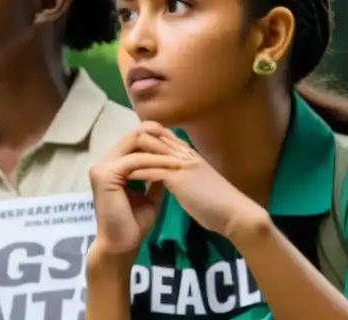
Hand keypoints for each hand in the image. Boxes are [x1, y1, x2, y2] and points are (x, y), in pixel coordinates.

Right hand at [88, 126, 183, 257]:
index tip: (185, 144)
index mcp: (115, 164)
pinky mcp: (105, 175)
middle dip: (163, 137)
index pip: (139, 138)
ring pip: (137, 142)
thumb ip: (157, 173)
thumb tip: (171, 159)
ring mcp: (102, 167)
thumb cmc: (136, 221)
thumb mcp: (152, 192)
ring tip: (183, 155)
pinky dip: (157, 162)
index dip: (162, 138)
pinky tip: (173, 166)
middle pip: (137, 133)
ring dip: (163, 149)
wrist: (124, 244)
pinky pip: (137, 160)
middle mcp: (105, 161)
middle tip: (184, 146)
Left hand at [126, 123, 266, 237]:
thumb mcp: (201, 183)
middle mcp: (186, 154)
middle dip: (133, 144)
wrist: (234, 212)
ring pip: (150, 149)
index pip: (164, 137)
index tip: (128, 151)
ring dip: (131, 155)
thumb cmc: (220, 203)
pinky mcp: (179, 177)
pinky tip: (123, 178)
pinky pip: (151, 169)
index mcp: (190, 155)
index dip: (145, 141)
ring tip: (113, 164)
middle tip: (115, 154)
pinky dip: (136, 172)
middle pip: (154, 136)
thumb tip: (176, 178)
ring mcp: (183, 163)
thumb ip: (188, 176)